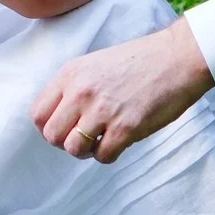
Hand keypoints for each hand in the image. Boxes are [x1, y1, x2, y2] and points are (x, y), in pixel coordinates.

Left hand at [32, 19, 214, 163]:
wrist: (177, 58)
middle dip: (66, 142)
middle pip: (52, 135)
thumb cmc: (139, 61)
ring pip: (74, 149)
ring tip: (101, 140)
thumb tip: (59, 117)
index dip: (49, 127)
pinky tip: (119, 141)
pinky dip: (109, 155)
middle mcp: (81, 92)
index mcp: (71, 74)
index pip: (38, 113)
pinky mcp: (125, 127)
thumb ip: (74, 87)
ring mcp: (102, 110)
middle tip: (84, 138)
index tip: (64, 128)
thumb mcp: (95, 64)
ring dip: (87, 151)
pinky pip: (103, 156)